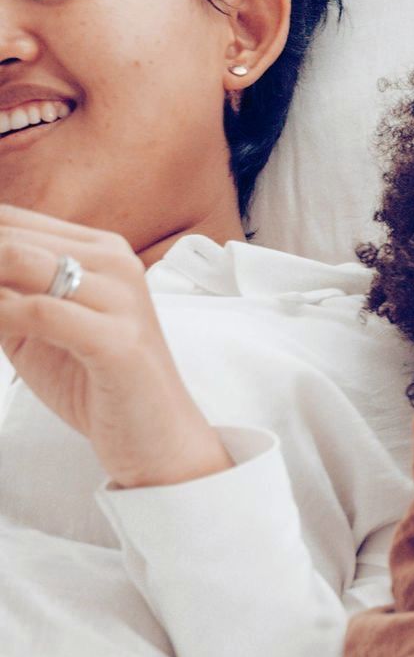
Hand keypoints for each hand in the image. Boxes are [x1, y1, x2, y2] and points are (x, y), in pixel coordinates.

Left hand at [0, 206, 230, 487]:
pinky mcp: (118, 340)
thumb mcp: (38, 329)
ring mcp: (121, 297)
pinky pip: (39, 312)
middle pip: (9, 236)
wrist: (156, 435)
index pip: (11, 221)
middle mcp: (115, 262)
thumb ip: (5, 296)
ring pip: (19, 261)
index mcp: (101, 250)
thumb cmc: (96, 382)